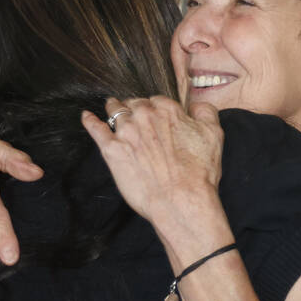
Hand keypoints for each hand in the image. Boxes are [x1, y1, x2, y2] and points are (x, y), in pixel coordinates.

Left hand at [82, 97, 229, 269]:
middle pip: (134, 103)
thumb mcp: (214, 135)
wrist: (180, 199)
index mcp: (167, 110)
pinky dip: (90, 121)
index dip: (156, 109)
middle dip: (135, 108)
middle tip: (137, 119)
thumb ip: (205, 112)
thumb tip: (196, 106)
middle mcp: (144, 116)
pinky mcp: (111, 150)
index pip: (156, 100)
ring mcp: (125, 132)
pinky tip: (86, 116)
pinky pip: (96, 129)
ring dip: (114, 110)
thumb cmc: (198, 171)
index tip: (156, 118)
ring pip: (115, 112)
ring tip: (112, 109)